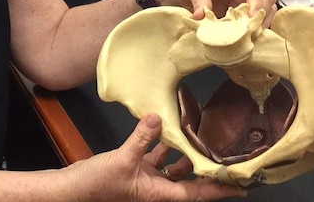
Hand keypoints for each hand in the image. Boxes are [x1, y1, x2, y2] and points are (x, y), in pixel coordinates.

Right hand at [67, 113, 245, 200]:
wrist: (73, 190)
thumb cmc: (96, 186)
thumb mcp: (122, 159)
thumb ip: (141, 138)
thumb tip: (157, 118)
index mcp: (157, 194)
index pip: (196, 193)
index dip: (218, 189)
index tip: (240, 186)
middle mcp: (155, 190)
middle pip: (189, 182)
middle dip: (206, 170)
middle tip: (225, 158)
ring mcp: (145, 181)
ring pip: (174, 169)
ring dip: (186, 155)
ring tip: (201, 139)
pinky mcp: (134, 171)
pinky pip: (156, 158)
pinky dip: (162, 146)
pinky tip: (166, 130)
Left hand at [151, 0, 277, 25]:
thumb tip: (203, 15)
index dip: (256, 0)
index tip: (251, 16)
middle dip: (262, 14)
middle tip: (253, 30)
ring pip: (260, 12)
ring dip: (257, 24)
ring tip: (247, 36)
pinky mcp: (232, 14)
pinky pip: (245, 23)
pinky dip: (245, 31)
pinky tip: (239, 39)